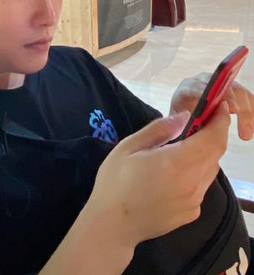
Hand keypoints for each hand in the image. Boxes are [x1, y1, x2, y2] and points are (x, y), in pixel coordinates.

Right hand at [85, 103, 229, 248]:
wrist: (113, 225)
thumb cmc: (115, 182)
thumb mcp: (129, 147)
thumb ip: (158, 130)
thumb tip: (184, 117)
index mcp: (175, 163)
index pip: (212, 139)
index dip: (220, 121)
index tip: (219, 108)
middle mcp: (192, 183)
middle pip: (216, 153)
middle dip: (214, 134)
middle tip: (201, 121)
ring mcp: (194, 200)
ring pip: (211, 169)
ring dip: (205, 153)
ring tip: (185, 146)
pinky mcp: (192, 212)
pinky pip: (202, 185)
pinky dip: (197, 171)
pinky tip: (176, 172)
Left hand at [170, 73, 253, 139]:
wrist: (187, 114)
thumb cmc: (181, 118)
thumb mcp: (176, 119)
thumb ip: (179, 120)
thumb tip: (186, 119)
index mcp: (188, 87)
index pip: (194, 86)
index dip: (202, 91)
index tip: (210, 101)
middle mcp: (205, 81)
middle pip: (221, 85)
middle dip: (229, 97)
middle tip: (235, 112)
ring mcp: (222, 85)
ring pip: (238, 91)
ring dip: (245, 111)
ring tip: (245, 135)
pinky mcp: (234, 93)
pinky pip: (247, 98)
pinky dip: (252, 111)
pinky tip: (252, 127)